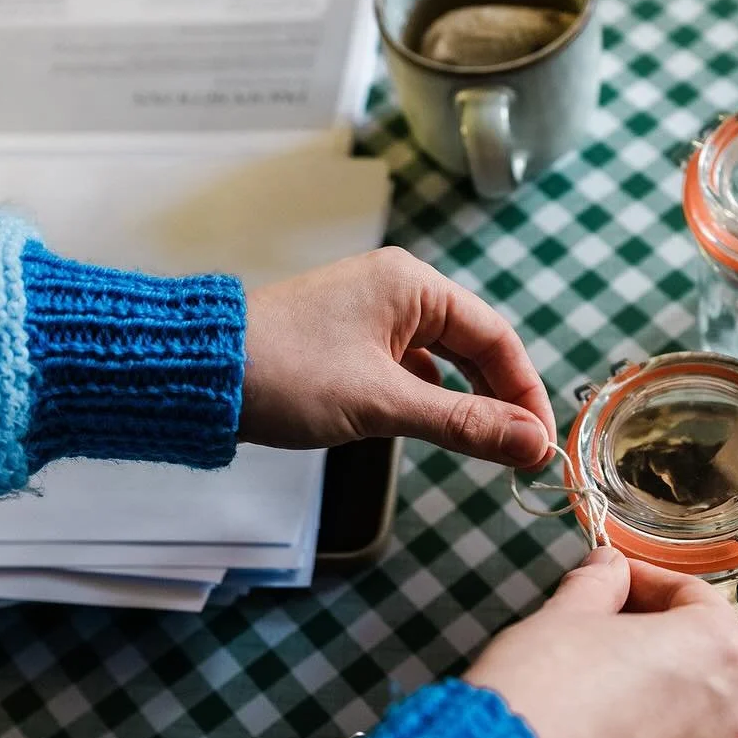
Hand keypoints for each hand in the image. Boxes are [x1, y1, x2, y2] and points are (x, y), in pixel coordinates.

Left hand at [240, 247, 555, 466]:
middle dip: (501, 399)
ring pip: (443, 359)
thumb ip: (465, 424)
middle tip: (520, 452)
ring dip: (467, 401)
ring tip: (485, 447)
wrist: (196, 375)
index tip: (540, 442)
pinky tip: (434, 427)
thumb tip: (532, 442)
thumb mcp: (384, 404)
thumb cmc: (286, 374)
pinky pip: (411, 368)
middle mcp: (398, 289)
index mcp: (412, 285)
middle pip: (475, 346)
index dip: (525, 392)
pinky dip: (431, 399)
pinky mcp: (351, 342)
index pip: (497, 337)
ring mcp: (372, 315)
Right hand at [464, 548, 737, 737]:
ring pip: (689, 729)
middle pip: (702, 668)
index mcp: (719, 652)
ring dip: (653, 709)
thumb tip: (609, 569)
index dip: (649, 584)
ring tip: (595, 704)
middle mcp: (735, 720)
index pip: (697, 599)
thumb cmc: (539, 693)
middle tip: (602, 641)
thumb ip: (599, 586)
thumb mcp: (563, 617)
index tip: (615, 583)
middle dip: (657, 650)